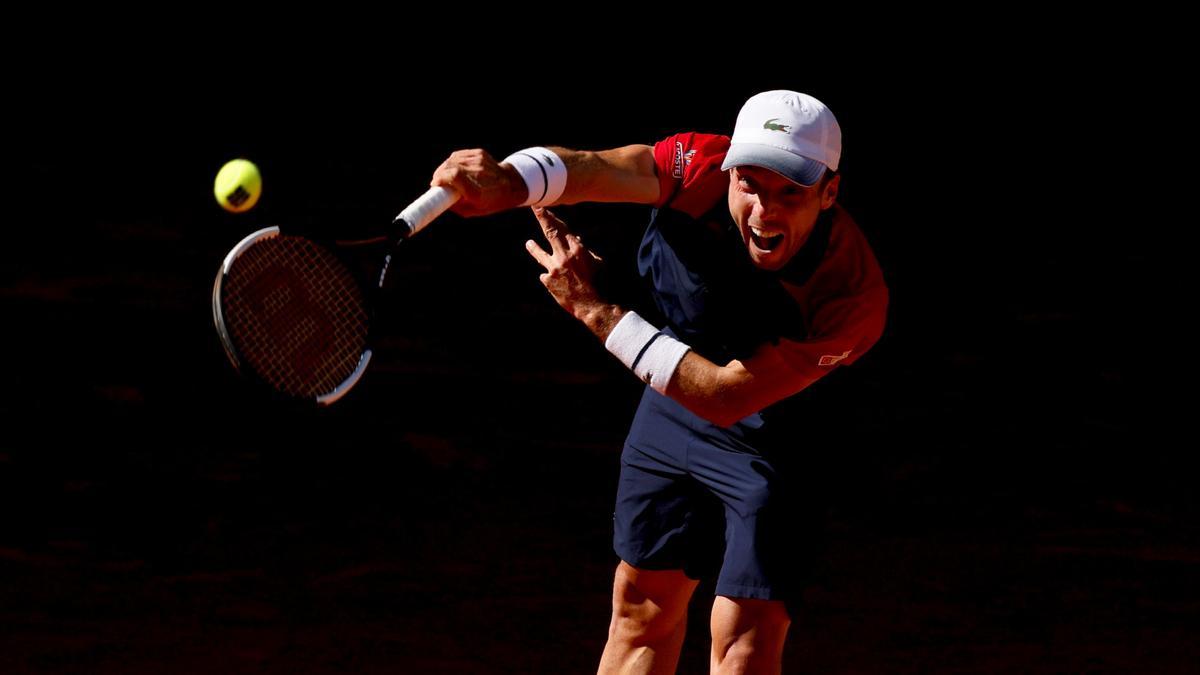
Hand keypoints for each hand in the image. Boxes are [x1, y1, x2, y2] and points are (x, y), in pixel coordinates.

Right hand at [430, 148, 525, 216]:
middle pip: (450, 167)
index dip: (440, 178)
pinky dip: (452, 162)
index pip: (453, 176)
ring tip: (445, 176)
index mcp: (478, 191)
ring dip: (445, 168)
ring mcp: (480, 161)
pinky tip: (454, 169)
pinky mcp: (480, 153)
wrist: (511, 185)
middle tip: (437, 182)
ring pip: (452, 160)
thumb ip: (455, 206)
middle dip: (439, 174)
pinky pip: (458, 155)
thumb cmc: (490, 201)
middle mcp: (479, 173)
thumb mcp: (472, 210)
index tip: (435, 184)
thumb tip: (438, 198)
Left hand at [525, 207, 620, 337]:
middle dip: (542, 219)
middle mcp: (564, 256)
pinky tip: (554, 280)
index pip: (562, 229)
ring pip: (539, 254)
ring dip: (534, 248)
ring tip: (529, 243)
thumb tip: (575, 239)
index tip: (544, 208)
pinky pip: (546, 274)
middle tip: (535, 208)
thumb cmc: (600, 284)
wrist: (593, 306)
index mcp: (578, 250)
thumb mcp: (598, 263)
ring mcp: (554, 269)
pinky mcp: (548, 281)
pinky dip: (550, 275)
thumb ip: (584, 250)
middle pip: (550, 233)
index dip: (552, 218)